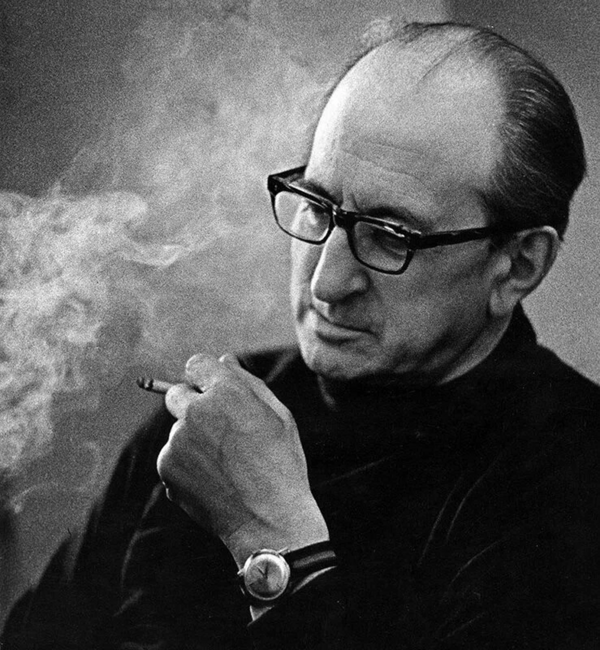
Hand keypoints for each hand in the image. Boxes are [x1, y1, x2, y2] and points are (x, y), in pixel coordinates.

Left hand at [157, 353, 328, 566]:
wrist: (269, 520)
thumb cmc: (281, 464)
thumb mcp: (279, 416)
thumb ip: (248, 382)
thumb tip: (225, 359)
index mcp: (226, 393)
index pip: (196, 364)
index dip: (206, 377)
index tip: (214, 391)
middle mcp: (196, 411)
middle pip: (176, 393)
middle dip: (191, 404)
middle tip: (218, 430)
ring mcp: (178, 440)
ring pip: (177, 429)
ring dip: (192, 439)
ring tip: (224, 465)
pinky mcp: (167, 467)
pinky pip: (172, 456)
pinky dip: (186, 464)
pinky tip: (213, 480)